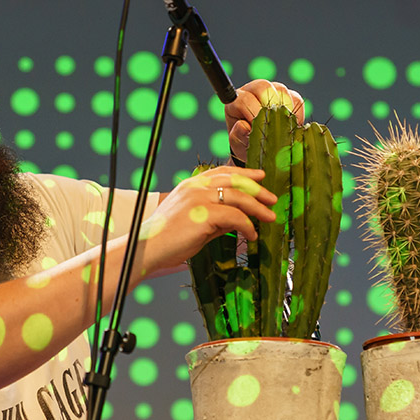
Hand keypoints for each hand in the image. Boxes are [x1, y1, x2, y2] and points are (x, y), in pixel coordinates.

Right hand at [137, 166, 276, 273]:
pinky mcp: (204, 214)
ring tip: (270, 217)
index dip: (244, 173)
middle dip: (257, 190)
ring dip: (258, 208)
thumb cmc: (166, 239)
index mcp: (191, 184)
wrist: (147, 248)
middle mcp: (196, 186)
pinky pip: (235, 217)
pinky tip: (252, 235)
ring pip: (239, 197)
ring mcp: (199, 198)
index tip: (260, 177)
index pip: (222, 172)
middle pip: (235, 181)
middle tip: (272, 199)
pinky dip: (247, 225)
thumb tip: (238, 220)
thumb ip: (215, 218)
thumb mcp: (194, 222)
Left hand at [224, 79, 305, 164]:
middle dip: (270, 106)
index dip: (252, 113)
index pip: (244, 100)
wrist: (258, 146)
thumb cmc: (244, 142)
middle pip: (263, 87)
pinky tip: (291, 127)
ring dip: (285, 110)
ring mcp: (272, 91)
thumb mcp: (237, 142)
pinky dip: (296, 114)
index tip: (256, 128)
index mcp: (237, 100)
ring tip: (283, 129)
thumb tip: (243, 126)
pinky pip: (296, 100)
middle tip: (273, 124)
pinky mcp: (288, 96)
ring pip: (282, 91)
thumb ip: (237, 136)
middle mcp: (254, 91)